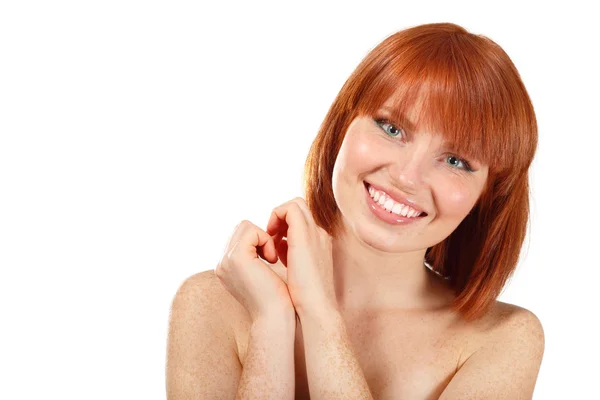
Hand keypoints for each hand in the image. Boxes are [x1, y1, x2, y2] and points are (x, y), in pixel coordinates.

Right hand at [215, 220, 293, 322]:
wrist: (275, 316)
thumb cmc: (276, 298)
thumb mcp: (261, 273)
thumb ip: (255, 257)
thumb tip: (262, 239)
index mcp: (226, 267)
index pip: (239, 235)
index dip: (258, 241)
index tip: (270, 260)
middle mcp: (221, 263)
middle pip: (241, 228)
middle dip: (260, 237)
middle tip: (271, 259)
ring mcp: (226, 260)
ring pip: (245, 226)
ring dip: (264, 239)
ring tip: (271, 260)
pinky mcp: (236, 257)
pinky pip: (252, 231)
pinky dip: (266, 240)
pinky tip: (272, 260)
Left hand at [266, 197, 337, 319]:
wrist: (315, 309)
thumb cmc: (304, 300)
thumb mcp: (298, 273)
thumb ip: (290, 257)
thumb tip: (277, 249)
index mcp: (319, 245)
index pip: (303, 222)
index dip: (285, 227)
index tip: (273, 245)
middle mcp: (319, 235)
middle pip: (300, 209)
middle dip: (281, 218)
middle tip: (269, 237)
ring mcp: (314, 233)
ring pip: (295, 205)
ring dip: (278, 217)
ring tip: (268, 238)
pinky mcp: (304, 235)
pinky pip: (289, 209)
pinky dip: (276, 216)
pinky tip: (269, 237)